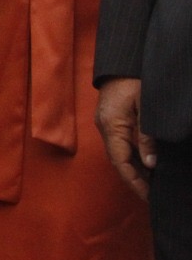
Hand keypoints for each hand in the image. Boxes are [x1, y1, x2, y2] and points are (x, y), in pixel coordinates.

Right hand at [96, 78, 154, 200]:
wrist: (121, 63)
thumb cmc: (135, 81)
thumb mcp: (145, 107)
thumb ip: (146, 135)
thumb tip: (151, 164)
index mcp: (111, 126)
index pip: (121, 162)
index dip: (135, 181)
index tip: (149, 196)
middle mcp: (105, 128)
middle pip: (118, 162)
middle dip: (135, 180)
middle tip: (154, 195)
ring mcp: (106, 124)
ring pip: (119, 154)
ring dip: (134, 170)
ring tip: (152, 183)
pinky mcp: (111, 120)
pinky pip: (120, 145)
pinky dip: (132, 158)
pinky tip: (146, 164)